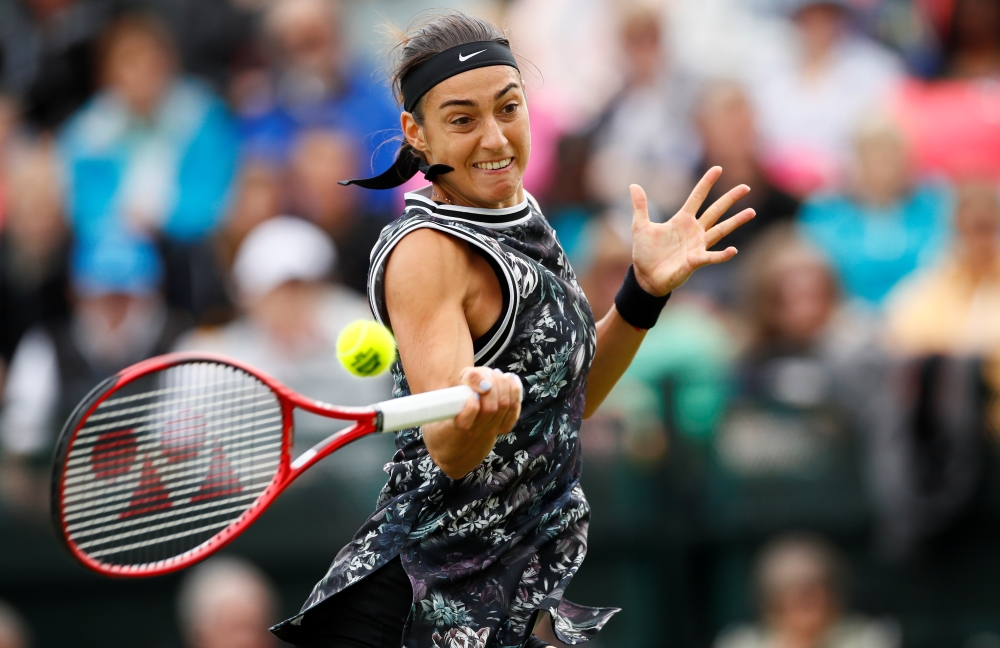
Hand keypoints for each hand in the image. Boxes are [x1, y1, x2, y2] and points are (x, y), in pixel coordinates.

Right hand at [452, 366, 521, 438]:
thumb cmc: (469, 389)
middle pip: (491, 408)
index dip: (475, 398)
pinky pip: (515, 407)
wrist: (478, 400)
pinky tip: (510, 380)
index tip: (474, 389)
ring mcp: (492, 430)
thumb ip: (472, 378)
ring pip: (504, 405)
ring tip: (498, 375)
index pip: (471, 410)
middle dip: (493, 385)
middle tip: (490, 374)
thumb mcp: (465, 377)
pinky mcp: (506, 427)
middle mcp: (476, 430)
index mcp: (461, 421)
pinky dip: (515, 390)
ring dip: (504, 385)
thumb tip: (486, 385)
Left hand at [629, 166, 754, 295]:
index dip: (706, 183)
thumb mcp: (640, 226)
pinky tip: (733, 250)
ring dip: (735, 221)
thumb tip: (633, 185)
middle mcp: (694, 231)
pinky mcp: (696, 261)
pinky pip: (711, 256)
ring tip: (751, 212)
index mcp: (682, 220)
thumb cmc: (646, 253)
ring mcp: (697, 245)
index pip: (696, 197)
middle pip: (715, 211)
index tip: (717, 169)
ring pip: (720, 230)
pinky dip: (722, 254)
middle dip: (729, 199)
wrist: (645, 277)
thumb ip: (640, 206)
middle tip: (745, 187)